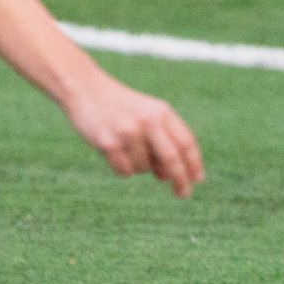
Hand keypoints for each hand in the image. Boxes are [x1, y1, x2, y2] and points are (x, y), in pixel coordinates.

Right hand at [63, 75, 203, 196]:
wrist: (86, 89)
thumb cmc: (121, 107)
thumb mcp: (147, 117)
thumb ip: (161, 142)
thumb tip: (167, 177)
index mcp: (162, 112)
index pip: (185, 142)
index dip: (194, 163)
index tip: (197, 179)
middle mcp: (147, 121)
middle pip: (172, 158)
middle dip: (180, 179)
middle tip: (183, 194)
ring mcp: (127, 132)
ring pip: (144, 168)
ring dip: (139, 167)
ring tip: (126, 147)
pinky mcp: (108, 143)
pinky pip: (125, 171)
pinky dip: (122, 168)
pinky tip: (113, 150)